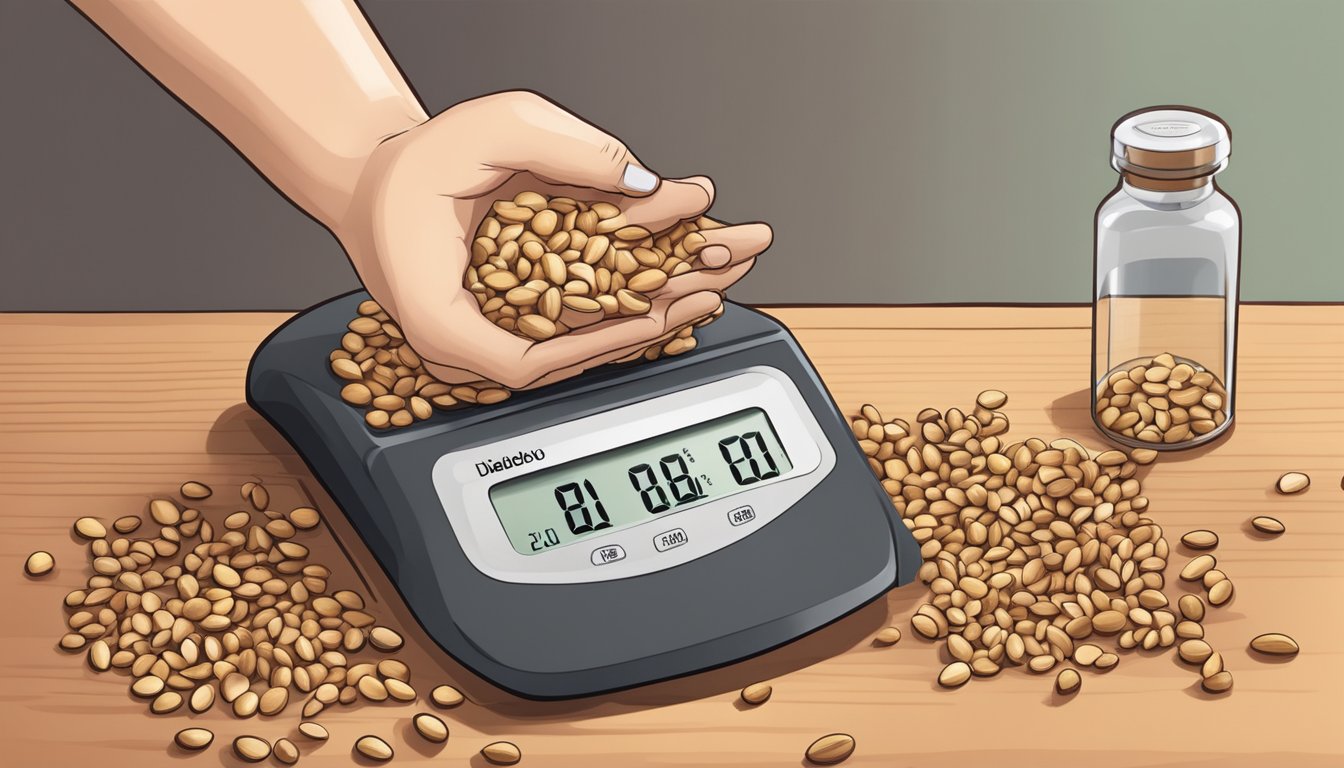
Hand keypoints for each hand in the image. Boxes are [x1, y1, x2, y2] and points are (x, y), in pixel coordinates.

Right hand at [337, 91, 772, 389]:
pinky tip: (666, 290)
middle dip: (648, 324)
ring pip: (575, 347)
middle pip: (569, 356)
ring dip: (644, 318)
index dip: (603, 340)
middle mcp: (463, 345)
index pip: (531, 361)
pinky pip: (568, 330)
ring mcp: (483, 342)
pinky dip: (620, 308)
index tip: (653, 317)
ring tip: (705, 289)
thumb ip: (568, 150)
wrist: (368, 182)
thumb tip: (644, 181)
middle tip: (709, 293)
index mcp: (440, 321)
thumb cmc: (409, 166)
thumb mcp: (487, 132)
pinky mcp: (501, 327)